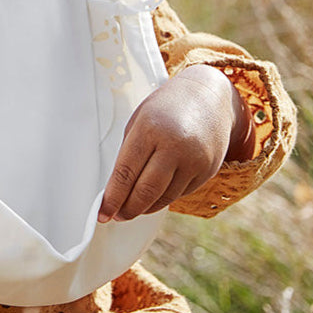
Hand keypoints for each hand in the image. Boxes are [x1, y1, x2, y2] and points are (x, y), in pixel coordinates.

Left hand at [97, 64, 253, 222]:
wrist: (209, 96)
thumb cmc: (167, 107)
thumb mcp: (141, 120)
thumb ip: (131, 151)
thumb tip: (119, 187)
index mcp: (149, 129)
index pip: (126, 172)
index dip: (113, 197)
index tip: (103, 212)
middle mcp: (174, 146)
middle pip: (146, 191)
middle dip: (128, 209)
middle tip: (116, 216)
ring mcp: (194, 160)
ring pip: (165, 197)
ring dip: (146, 208)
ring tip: (132, 209)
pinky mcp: (208, 170)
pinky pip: (181, 193)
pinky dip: (164, 199)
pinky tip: (154, 198)